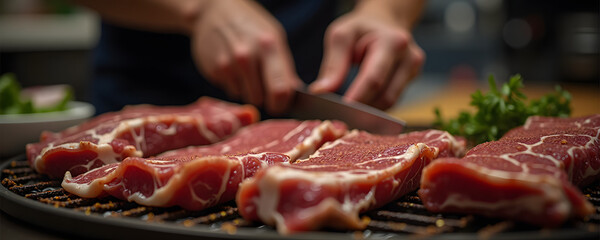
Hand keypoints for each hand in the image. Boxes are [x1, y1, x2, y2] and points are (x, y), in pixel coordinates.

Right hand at [189, 0, 301, 114]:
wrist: (215, 10)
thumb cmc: (250, 24)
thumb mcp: (274, 37)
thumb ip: (284, 66)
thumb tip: (294, 92)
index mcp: (268, 45)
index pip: (280, 89)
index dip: (282, 104)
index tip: (282, 105)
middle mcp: (247, 56)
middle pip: (260, 99)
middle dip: (264, 97)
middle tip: (263, 85)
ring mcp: (228, 64)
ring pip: (244, 97)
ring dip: (248, 91)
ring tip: (246, 71)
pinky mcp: (214, 70)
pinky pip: (230, 90)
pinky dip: (234, 84)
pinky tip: (233, 67)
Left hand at [309, 1, 424, 109]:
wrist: (384, 22)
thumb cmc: (360, 29)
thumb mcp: (341, 36)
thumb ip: (333, 64)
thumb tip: (321, 91)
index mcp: (392, 42)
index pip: (374, 78)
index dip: (357, 97)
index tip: (340, 111)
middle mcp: (409, 57)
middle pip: (384, 95)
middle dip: (361, 108)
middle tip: (338, 115)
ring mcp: (413, 70)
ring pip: (390, 102)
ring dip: (368, 111)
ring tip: (347, 111)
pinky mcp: (412, 79)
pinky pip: (392, 100)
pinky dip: (374, 106)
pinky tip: (360, 106)